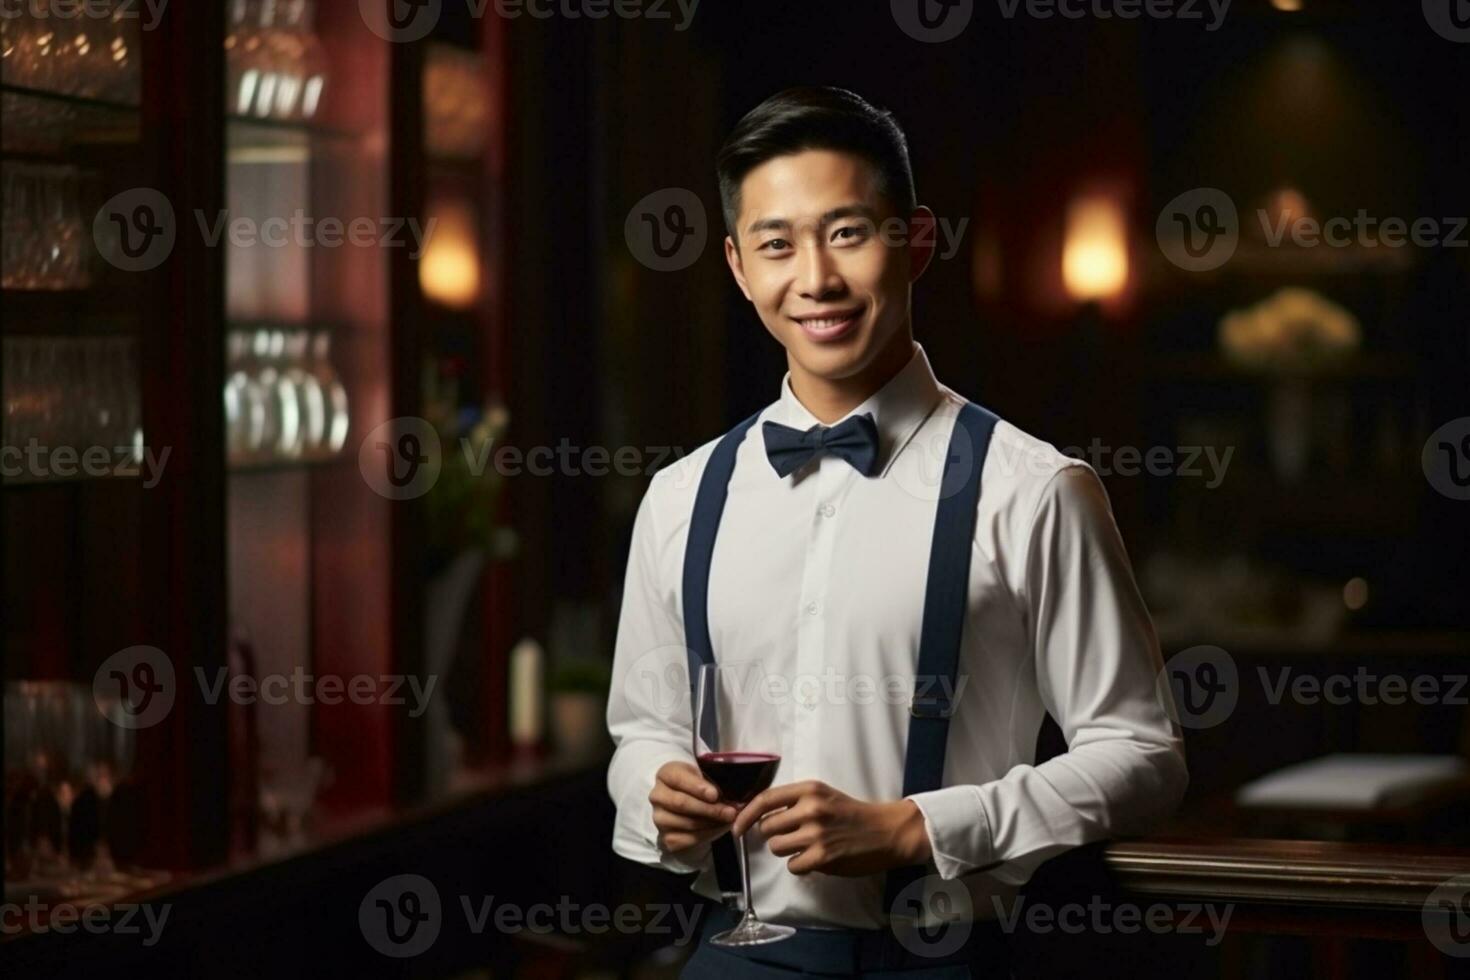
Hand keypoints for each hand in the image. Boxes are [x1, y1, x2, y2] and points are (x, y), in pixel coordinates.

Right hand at [650, 760, 737, 856]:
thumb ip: (711, 785)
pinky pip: (688, 840)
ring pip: (686, 823)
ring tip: (728, 820)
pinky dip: (707, 835)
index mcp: (665, 774)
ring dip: (711, 823)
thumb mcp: (702, 776)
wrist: (685, 802)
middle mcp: (657, 796)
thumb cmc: (697, 785)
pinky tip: (720, 829)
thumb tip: (730, 801)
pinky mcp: (665, 837)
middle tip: (730, 812)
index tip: (715, 794)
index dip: (697, 787)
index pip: (678, 779)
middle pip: (681, 803)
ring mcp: (659, 818)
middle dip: (709, 809)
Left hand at [731, 780, 931, 876]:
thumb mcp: (823, 796)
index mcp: (809, 790)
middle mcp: (810, 808)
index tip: (736, 827)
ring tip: (806, 847)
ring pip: (776, 847)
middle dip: (774, 835)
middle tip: (793, 836)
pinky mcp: (822, 856)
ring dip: (787, 851)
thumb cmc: (852, 814)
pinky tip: (814, 858)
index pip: (764, 799)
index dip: (745, 815)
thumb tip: (759, 816)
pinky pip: (792, 865)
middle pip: (767, 827)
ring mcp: (816, 833)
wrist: (885, 831)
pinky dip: (799, 865)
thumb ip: (795, 802)